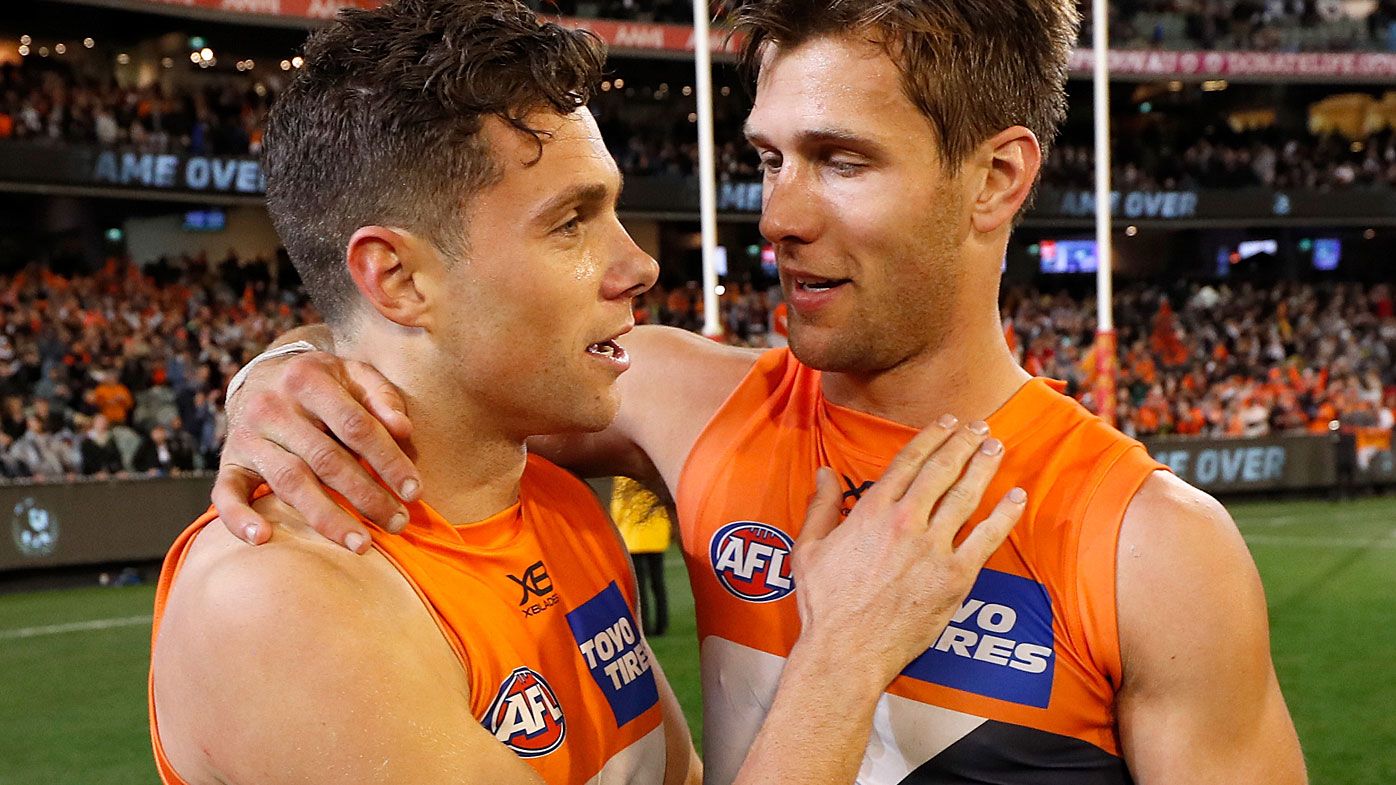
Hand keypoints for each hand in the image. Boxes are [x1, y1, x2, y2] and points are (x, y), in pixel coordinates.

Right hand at [213, 350, 420, 552]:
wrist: (262, 375)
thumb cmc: (322, 383)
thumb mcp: (353, 374)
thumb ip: (381, 397)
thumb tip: (404, 429)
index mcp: (308, 378)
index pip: (356, 426)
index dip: (389, 460)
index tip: (415, 491)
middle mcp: (273, 407)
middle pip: (327, 459)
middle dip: (367, 496)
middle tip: (397, 523)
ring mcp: (248, 436)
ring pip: (290, 481)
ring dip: (327, 518)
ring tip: (362, 544)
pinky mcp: (230, 462)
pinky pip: (226, 492)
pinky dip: (240, 517)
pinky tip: (263, 538)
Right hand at [791, 416, 1025, 686]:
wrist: (846, 651)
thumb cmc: (824, 604)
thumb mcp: (809, 548)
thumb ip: (821, 506)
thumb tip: (824, 474)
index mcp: (871, 512)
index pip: (908, 461)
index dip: (930, 436)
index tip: (946, 423)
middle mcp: (906, 522)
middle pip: (942, 470)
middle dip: (963, 443)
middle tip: (978, 427)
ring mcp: (934, 549)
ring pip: (966, 496)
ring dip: (984, 466)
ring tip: (995, 447)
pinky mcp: (955, 578)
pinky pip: (987, 539)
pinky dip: (1004, 515)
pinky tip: (1016, 497)